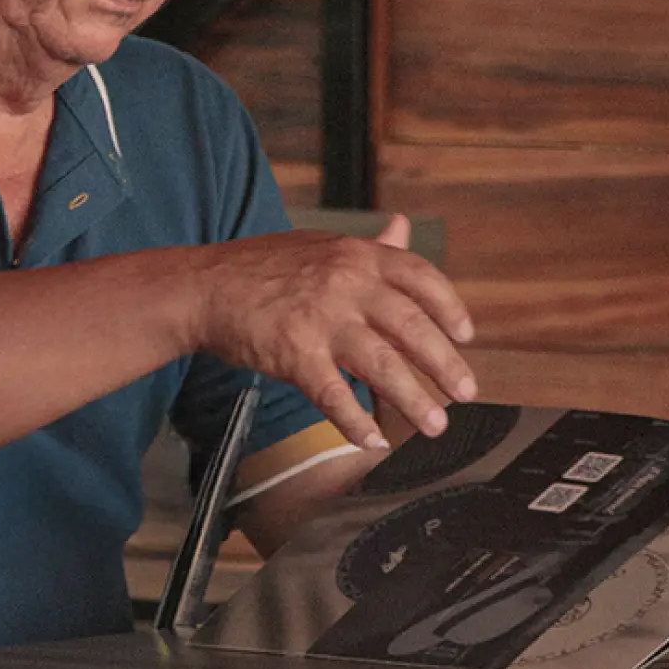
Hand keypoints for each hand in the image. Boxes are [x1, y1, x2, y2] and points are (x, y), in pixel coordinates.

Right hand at [194, 214, 476, 451]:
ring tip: (433, 425)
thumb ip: (367, 246)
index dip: (449, 309)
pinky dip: (355, 421)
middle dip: (445, 365)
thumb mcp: (320, 246)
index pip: (421, 278)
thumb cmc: (259, 268)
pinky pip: (334, 394)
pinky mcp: (294, 353)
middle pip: (412, 327)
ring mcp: (320, 319)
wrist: (202, 287)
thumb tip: (402, 229)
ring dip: (413, 400)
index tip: (465, 336)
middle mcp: (345, 283)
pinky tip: (371, 439)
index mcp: (356, 256)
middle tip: (465, 392)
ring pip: (382, 365)